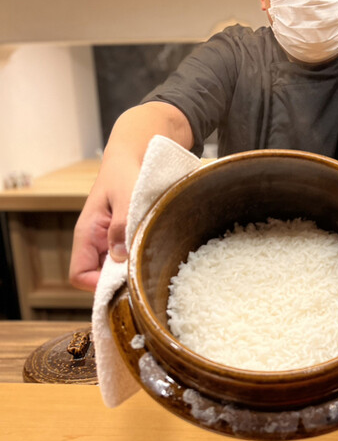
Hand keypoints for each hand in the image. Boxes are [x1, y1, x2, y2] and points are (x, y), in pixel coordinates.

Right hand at [69, 158, 139, 291]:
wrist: (134, 155)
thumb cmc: (125, 172)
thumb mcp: (126, 195)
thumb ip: (122, 224)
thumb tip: (119, 256)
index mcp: (87, 234)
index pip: (79, 275)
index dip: (98, 284)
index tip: (124, 281)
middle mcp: (96, 242)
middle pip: (99, 278)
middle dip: (120, 281)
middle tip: (145, 274)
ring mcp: (110, 241)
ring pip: (115, 270)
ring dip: (132, 270)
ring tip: (152, 262)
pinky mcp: (125, 238)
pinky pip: (128, 258)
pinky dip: (139, 259)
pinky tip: (155, 252)